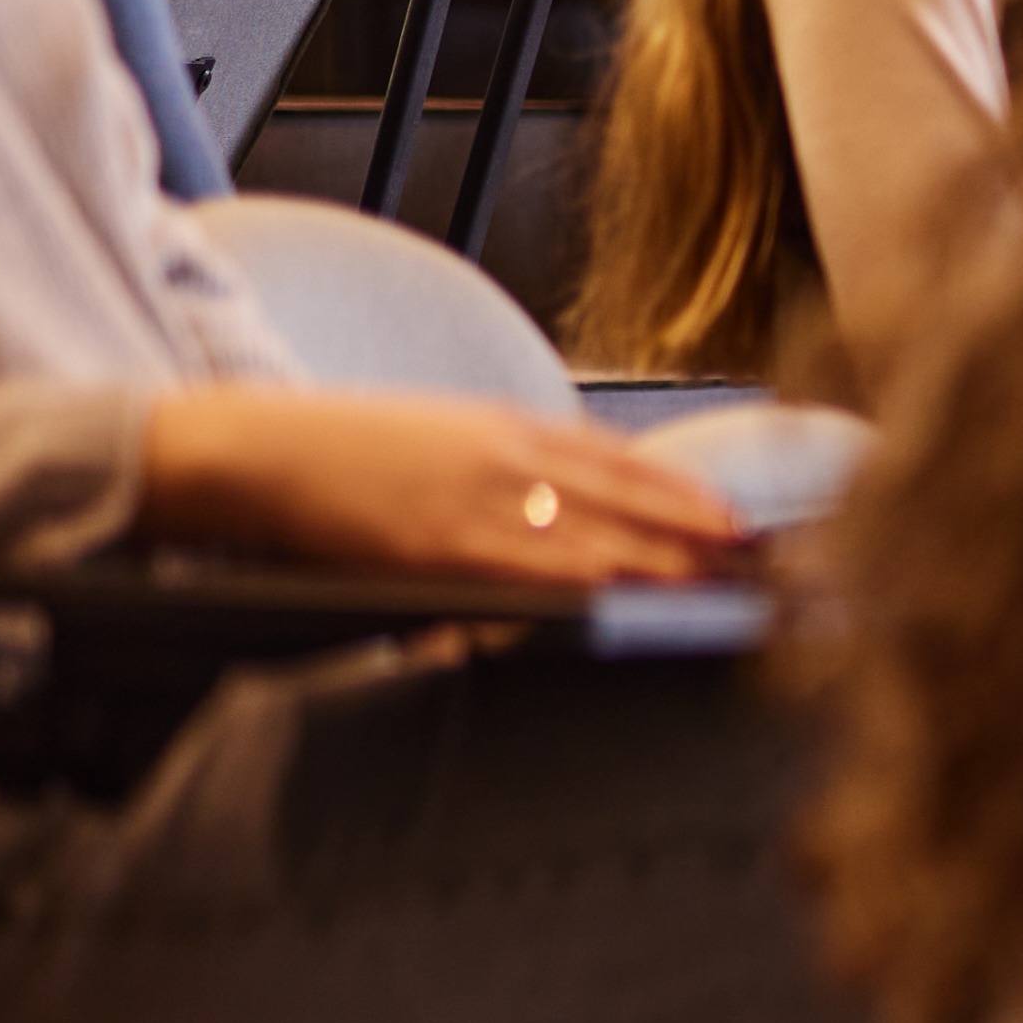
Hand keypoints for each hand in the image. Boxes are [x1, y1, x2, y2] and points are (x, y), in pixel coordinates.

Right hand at [134, 385, 744, 583]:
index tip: (741, 521)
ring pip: (601, 532)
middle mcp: (508, 455)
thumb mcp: (437, 439)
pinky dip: (598, 580)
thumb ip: (504, 466)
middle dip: (704, 532)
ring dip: (672, 561)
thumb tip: (562, 506)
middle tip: (770, 561)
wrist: (253, 452)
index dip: (686, 494)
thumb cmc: (338, 454)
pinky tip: (642, 595)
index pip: (620, 463)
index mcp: (506, 426)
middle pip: (630, 496)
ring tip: (734, 585)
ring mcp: (479, 499)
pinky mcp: (443, 544)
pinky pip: (538, 567)